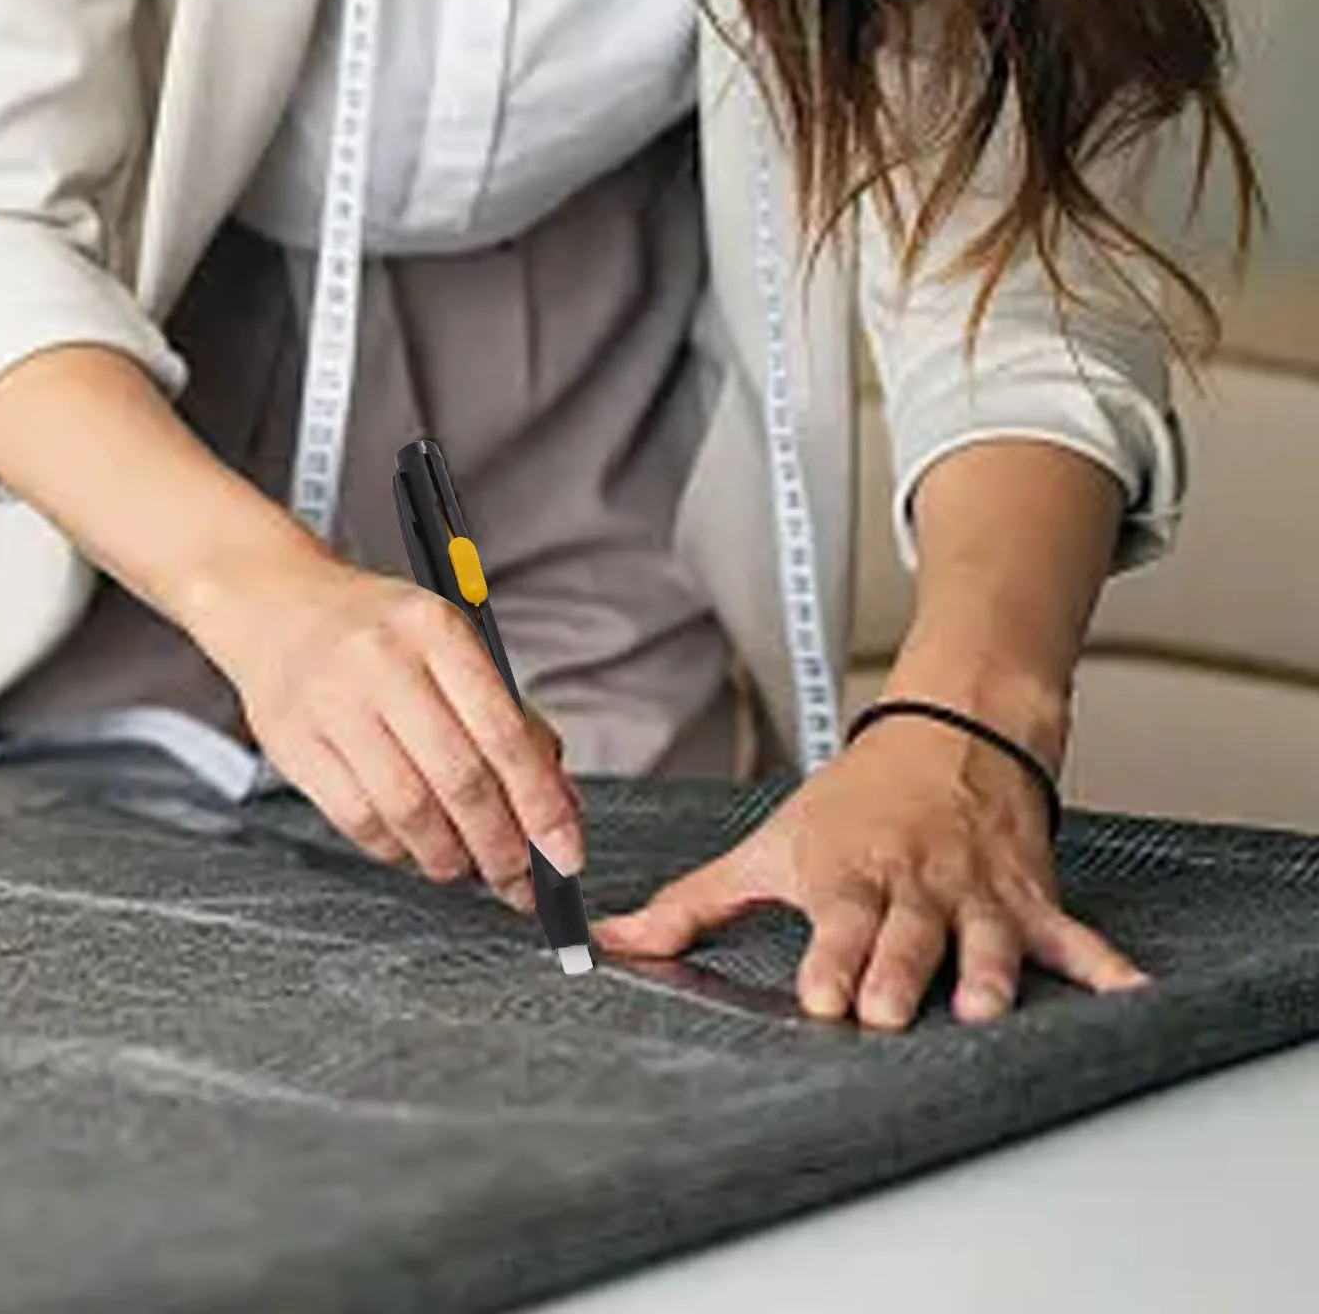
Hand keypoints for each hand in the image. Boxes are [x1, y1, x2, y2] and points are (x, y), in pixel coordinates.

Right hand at [187, 540, 582, 910]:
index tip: (564, 851)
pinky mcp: (292, 743)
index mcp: (437, 629)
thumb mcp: (452, 647)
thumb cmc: (379, 634)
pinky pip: (357, 819)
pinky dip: (396, 849)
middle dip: (499, 845)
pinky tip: (413, 846)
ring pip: (407, 809)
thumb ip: (509, 720)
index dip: (541, 805)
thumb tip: (557, 806)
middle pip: (459, 779)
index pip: (504, 733)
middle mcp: (383, 660)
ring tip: (465, 865)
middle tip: (518, 876)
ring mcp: (331, 702)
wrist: (278, 607)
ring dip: (448, 856)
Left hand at [594, 714, 1147, 1029]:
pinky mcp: (1026, 895)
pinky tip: (1130, 992)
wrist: (948, 732)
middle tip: (889, 1010)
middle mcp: (913, 885)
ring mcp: (974, 891)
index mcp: (849, 875)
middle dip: (899, 970)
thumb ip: (692, 904)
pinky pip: (1069, 933)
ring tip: (984, 1007)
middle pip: (908, 935)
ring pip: (984, 936)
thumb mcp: (768, 846)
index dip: (832, 957)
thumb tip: (613, 943)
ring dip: (988, 970)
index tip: (822, 994)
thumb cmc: (851, 804)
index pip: (839, 921)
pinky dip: (1101, 963)